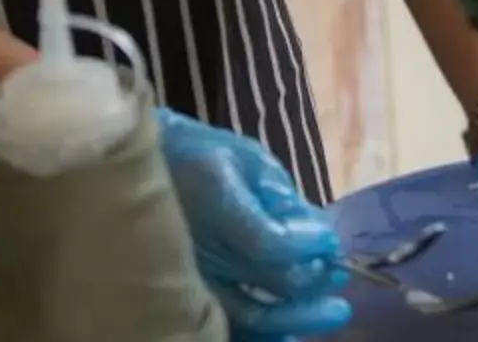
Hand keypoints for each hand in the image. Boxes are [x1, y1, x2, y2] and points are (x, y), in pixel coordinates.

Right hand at [157, 110, 349, 337]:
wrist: (135, 171)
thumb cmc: (200, 154)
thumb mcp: (247, 159)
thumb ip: (282, 200)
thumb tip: (321, 238)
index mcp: (213, 196)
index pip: (267, 242)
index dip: (307, 247)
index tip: (332, 242)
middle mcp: (195, 243)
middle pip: (262, 283)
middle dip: (312, 285)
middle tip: (341, 279)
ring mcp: (182, 274)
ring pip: (243, 318)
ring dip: (293, 318)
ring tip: (328, 311)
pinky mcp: (176, 293)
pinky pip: (221, 327)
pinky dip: (259, 335)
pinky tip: (286, 333)